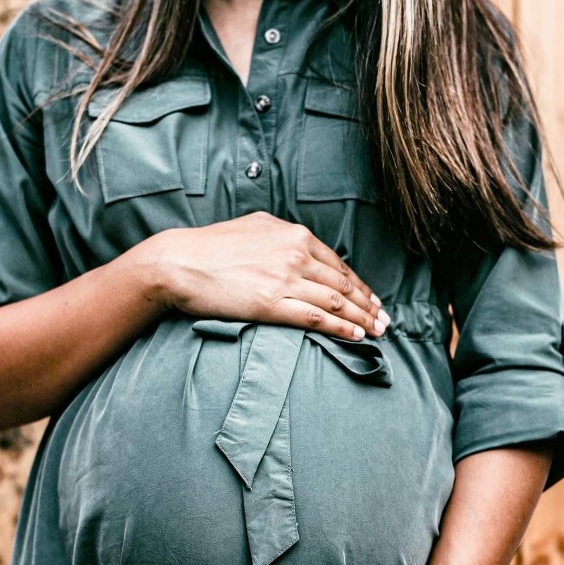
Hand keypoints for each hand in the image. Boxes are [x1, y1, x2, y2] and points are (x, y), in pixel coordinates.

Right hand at [132, 211, 389, 341]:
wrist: (178, 263)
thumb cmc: (210, 247)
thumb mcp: (252, 228)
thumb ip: (280, 235)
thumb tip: (296, 243)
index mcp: (293, 235)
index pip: (337, 263)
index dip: (359, 284)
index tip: (371, 299)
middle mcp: (295, 254)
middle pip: (343, 283)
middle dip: (368, 304)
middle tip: (385, 320)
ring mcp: (285, 279)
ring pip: (335, 301)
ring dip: (361, 318)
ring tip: (376, 331)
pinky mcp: (272, 303)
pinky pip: (316, 318)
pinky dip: (340, 328)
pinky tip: (355, 336)